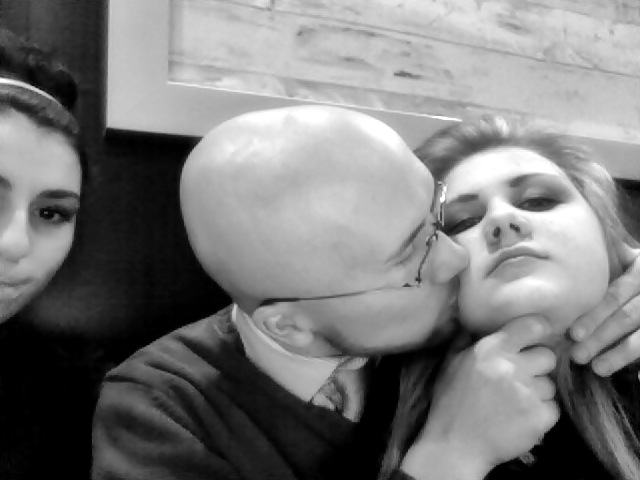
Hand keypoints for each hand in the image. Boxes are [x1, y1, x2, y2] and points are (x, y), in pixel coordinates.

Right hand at [401, 316, 558, 479]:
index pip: (532, 326)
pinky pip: (552, 408)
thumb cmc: (450, 403)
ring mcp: (527, 393)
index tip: (536, 336)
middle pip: (548, 356)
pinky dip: (541, 414)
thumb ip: (465, 340)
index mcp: (491, 350)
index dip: (538, 330)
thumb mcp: (451, 364)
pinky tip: (521, 419)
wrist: (455, 446)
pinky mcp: (539, 417)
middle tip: (522, 377)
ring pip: (550, 385)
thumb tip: (473, 319)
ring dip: (537, 393)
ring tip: (516, 403)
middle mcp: (511, 367)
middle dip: (538, 365)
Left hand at [570, 245, 639, 375]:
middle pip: (627, 317)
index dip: (595, 315)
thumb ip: (606, 257)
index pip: (615, 294)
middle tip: (577, 356)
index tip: (573, 334)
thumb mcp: (626, 257)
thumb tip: (564, 252)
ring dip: (621, 354)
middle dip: (601, 338)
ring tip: (598, 369)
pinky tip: (638, 379)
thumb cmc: (634, 268)